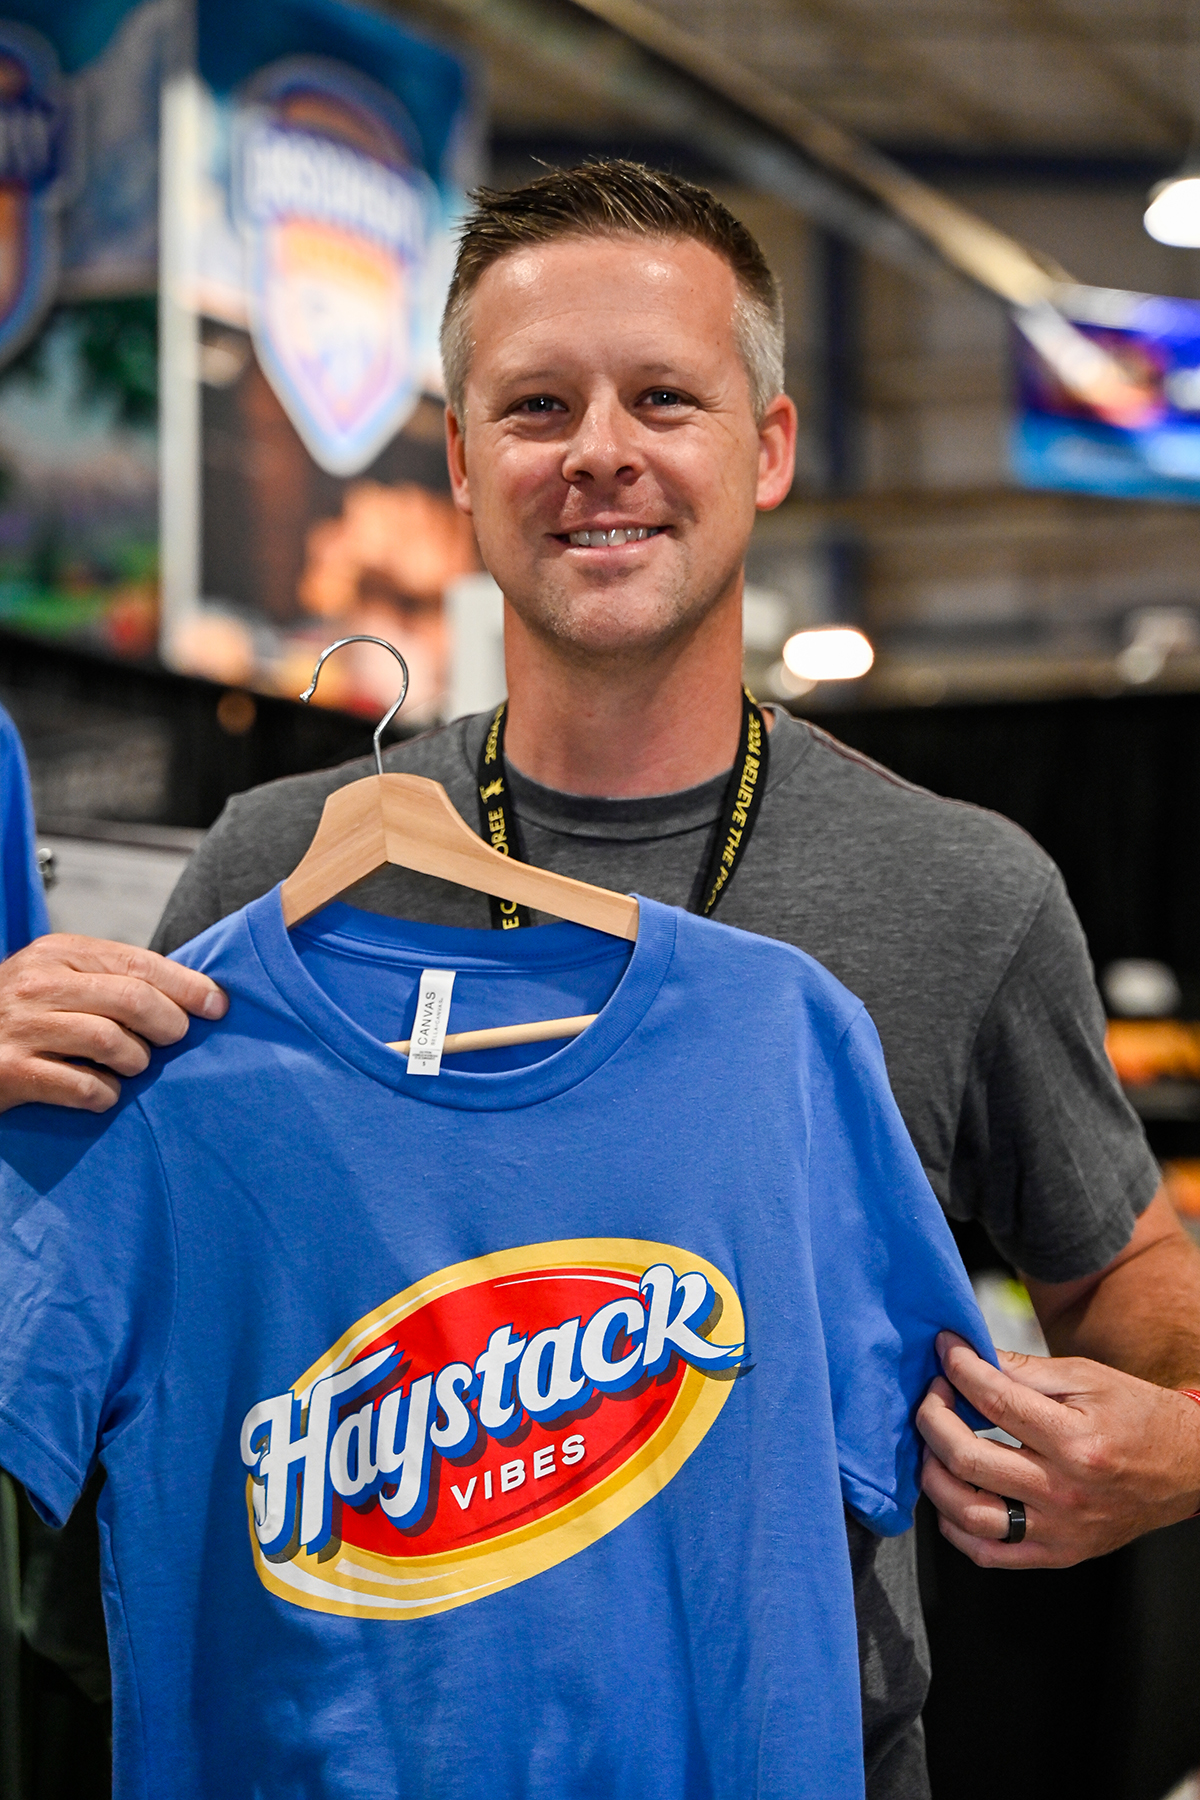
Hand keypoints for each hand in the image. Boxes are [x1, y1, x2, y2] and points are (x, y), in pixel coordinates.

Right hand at [0, 934, 227, 1113]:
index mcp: (57, 953)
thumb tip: (191, 993)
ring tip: (132, 1067)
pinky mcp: (12, 1072)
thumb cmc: (21, 1015)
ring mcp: (22, 1027)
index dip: (186, 985)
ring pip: (112, 1042)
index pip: (138, 963)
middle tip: (175, 1039)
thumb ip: (110, 979)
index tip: (217, 1005)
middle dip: (169, 1024)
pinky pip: (83, 1086)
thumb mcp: (58, 979)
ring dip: (136, 1061)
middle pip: (132, 999)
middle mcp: (38, 984)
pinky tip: (103, 1094)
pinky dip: (104, 1094)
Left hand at [918, 1331, 1199, 1567]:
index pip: (994, 1403)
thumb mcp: (1087, 1377)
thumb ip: (1025, 1369)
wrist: (1187, 1467)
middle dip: (932, 1418)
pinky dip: (955, 1526)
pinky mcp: (1057, 1554)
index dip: (958, 1369)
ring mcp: (1059, 1530)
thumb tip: (970, 1355)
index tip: (945, 1350)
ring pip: (967, 1513)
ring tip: (933, 1444)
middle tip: (932, 1395)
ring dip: (932, 1474)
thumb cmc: (1137, 1415)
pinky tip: (950, 1492)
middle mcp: (1065, 1491)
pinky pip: (988, 1553)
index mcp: (1075, 1441)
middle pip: (968, 1459)